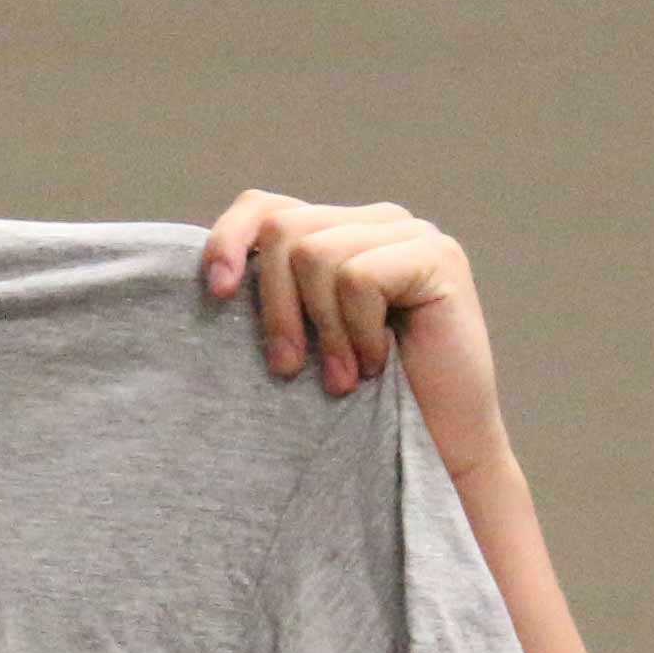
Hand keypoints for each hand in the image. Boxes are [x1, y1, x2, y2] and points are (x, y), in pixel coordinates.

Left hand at [199, 192, 511, 479]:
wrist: (437, 445)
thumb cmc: (364, 400)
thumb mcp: (301, 340)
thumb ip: (272, 295)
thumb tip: (214, 279)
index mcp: (338, 232)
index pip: (264, 207)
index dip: (230, 240)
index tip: (219, 294)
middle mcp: (375, 221)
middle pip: (284, 230)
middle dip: (276, 306)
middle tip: (289, 369)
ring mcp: (411, 233)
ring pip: (317, 255)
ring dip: (323, 331)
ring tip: (342, 377)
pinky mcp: (439, 257)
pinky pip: (359, 279)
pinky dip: (358, 331)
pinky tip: (377, 363)